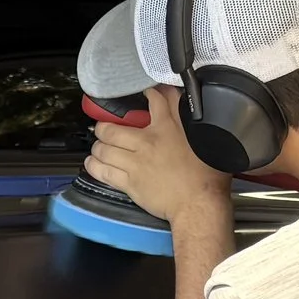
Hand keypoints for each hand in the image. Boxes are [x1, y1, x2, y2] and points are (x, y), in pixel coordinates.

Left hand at [84, 86, 231, 222]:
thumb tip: (178, 99)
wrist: (198, 204)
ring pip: (103, 149)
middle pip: (112, 128)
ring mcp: (136, 164)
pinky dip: (94, 166)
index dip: (147, 94)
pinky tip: (94, 163)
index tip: (145, 95)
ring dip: (98, 147)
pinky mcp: (130, 183)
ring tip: (100, 147)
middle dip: (104, 127)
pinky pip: (103, 171)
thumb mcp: (203, 140)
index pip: (155, 101)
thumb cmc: (205, 175)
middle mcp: (147, 143)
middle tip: (105, 129)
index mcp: (168, 129)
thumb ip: (187, 119)